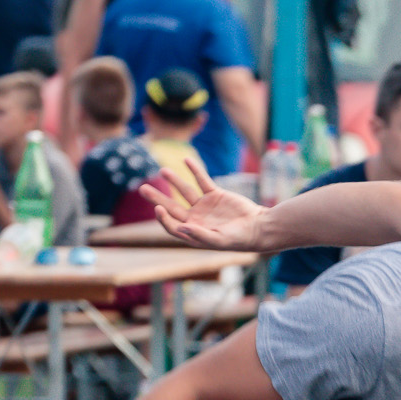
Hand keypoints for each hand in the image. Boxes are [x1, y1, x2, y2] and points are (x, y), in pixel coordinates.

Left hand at [138, 153, 263, 250]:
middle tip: (142, 188)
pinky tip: (186, 160)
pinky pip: (202, 180)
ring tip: (163, 170)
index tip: (159, 208)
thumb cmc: (239, 239)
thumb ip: (200, 235)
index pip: (172, 225)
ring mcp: (204, 206)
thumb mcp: (219, 239)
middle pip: (172, 207)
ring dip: (174, 181)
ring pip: (184, 191)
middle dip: (157, 198)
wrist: (258, 227)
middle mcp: (196, 219)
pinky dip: (195, 170)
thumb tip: (181, 227)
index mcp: (193, 232)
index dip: (163, 218)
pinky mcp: (215, 194)